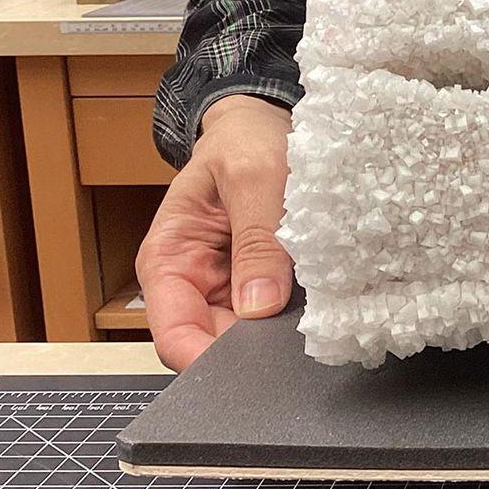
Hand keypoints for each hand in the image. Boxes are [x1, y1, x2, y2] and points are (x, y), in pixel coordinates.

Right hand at [136, 95, 293, 370]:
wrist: (260, 126)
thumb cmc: (244, 141)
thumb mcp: (254, 178)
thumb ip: (257, 241)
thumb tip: (259, 306)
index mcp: (169, 260)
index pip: (174, 336)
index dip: (207, 359)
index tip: (250, 362)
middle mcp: (194, 283)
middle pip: (214, 345)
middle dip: (252, 348)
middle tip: (297, 335)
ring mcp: (230, 287)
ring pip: (250, 336)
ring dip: (279, 331)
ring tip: (312, 309)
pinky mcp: (264, 284)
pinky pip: (278, 315)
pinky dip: (297, 314)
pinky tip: (319, 300)